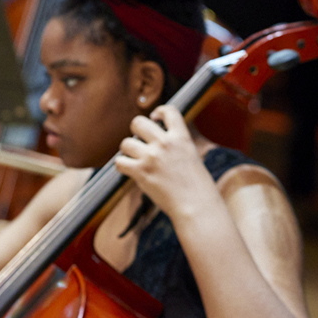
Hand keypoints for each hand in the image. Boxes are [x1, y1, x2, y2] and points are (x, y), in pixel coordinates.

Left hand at [114, 105, 218, 220]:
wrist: (197, 206)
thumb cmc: (198, 186)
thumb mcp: (192, 156)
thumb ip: (176, 145)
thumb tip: (157, 140)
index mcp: (181, 138)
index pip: (168, 111)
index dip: (158, 111)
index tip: (154, 119)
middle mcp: (165, 144)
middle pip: (138, 122)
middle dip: (136, 131)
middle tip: (141, 142)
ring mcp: (152, 157)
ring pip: (125, 143)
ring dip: (128, 151)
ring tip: (136, 160)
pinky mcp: (141, 172)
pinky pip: (119, 162)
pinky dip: (122, 166)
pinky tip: (130, 170)